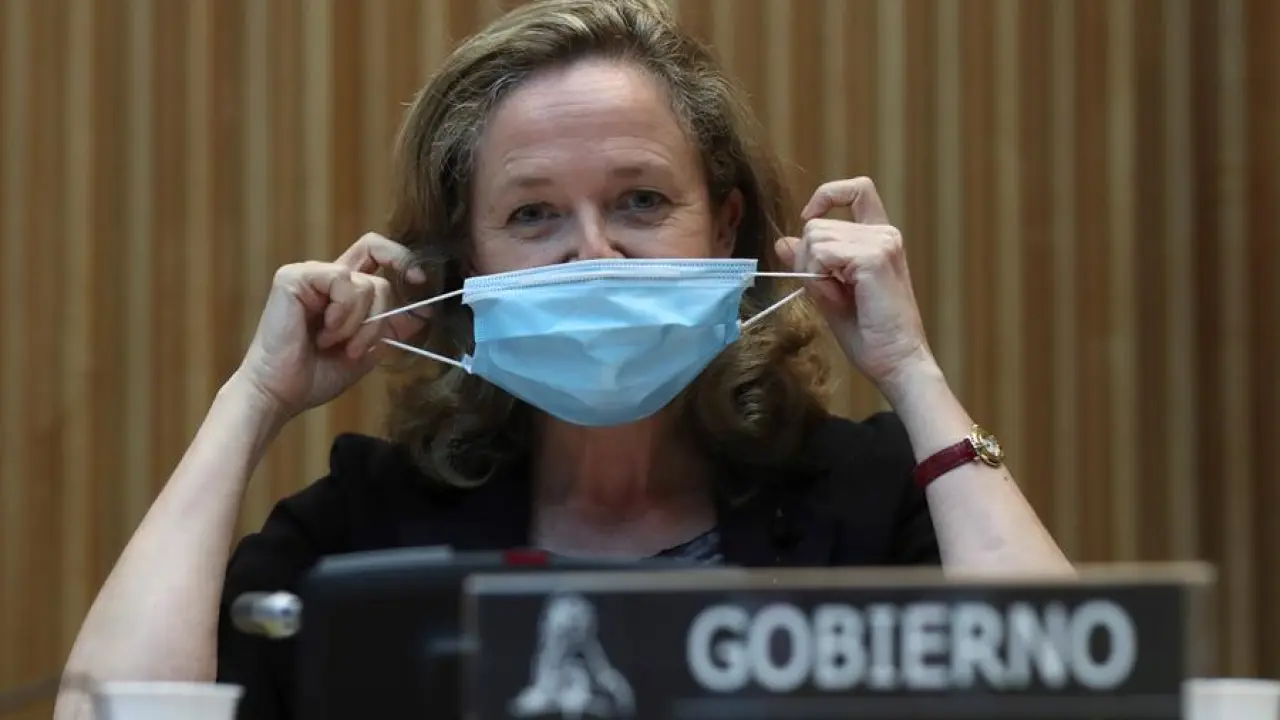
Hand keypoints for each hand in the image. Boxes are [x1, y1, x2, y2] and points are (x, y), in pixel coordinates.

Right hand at [234, 232, 427, 419]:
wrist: (282, 393)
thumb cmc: (316, 375)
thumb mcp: (368, 350)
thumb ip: (392, 327)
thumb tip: (424, 312)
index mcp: (343, 291)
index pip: (378, 254)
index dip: (403, 260)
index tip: (421, 281)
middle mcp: (327, 277)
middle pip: (380, 270)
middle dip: (382, 315)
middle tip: (360, 345)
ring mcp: (310, 274)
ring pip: (367, 284)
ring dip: (359, 324)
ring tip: (333, 344)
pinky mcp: (294, 277)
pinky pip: (343, 282)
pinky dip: (342, 314)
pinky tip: (323, 333)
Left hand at [775, 177, 936, 392]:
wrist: (896, 361)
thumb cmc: (869, 335)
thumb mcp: (830, 294)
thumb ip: (810, 265)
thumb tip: (783, 242)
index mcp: (879, 238)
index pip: (858, 190)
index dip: (828, 195)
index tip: (810, 216)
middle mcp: (884, 234)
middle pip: (817, 226)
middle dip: (808, 260)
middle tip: (831, 294)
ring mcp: (881, 243)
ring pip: (815, 238)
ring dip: (814, 272)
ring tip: (841, 299)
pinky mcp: (873, 257)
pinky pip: (821, 254)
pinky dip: (818, 279)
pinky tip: (841, 298)